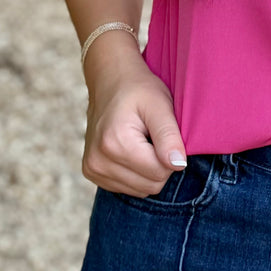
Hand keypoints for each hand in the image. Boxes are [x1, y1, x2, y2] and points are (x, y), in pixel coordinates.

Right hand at [81, 36, 186, 195]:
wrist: (109, 80)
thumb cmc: (139, 89)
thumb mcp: (160, 105)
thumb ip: (169, 136)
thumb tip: (179, 166)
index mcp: (114, 144)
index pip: (160, 173)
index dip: (170, 155)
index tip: (163, 133)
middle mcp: (98, 161)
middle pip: (151, 185)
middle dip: (159, 164)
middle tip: (152, 136)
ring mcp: (92, 169)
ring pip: (140, 190)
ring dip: (148, 169)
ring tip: (141, 141)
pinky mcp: (91, 172)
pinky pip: (127, 187)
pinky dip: (136, 172)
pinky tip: (131, 149)